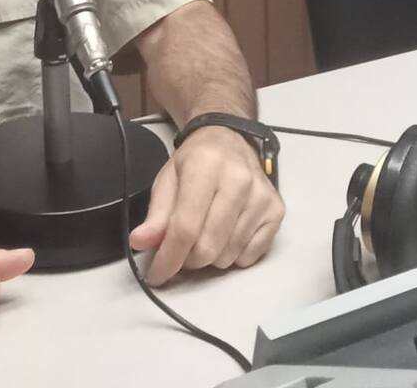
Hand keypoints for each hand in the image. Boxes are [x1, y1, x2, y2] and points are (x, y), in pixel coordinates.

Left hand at [128, 125, 283, 285]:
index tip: (156, 276)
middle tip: (180, 251)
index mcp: (205, 167)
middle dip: (188, 260)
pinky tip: (225, 234)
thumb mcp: (167, 179)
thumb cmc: (194, 161)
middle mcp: (239, 181)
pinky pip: (251, 257)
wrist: (228, 139)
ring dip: (210, 258)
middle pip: (208, 247)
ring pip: (229, 256)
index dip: (168, 258)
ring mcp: (262, 197)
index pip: (186, 227)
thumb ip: (156, 214)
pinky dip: (232, 256)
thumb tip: (139, 243)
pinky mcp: (277, 211)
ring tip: (203, 236)